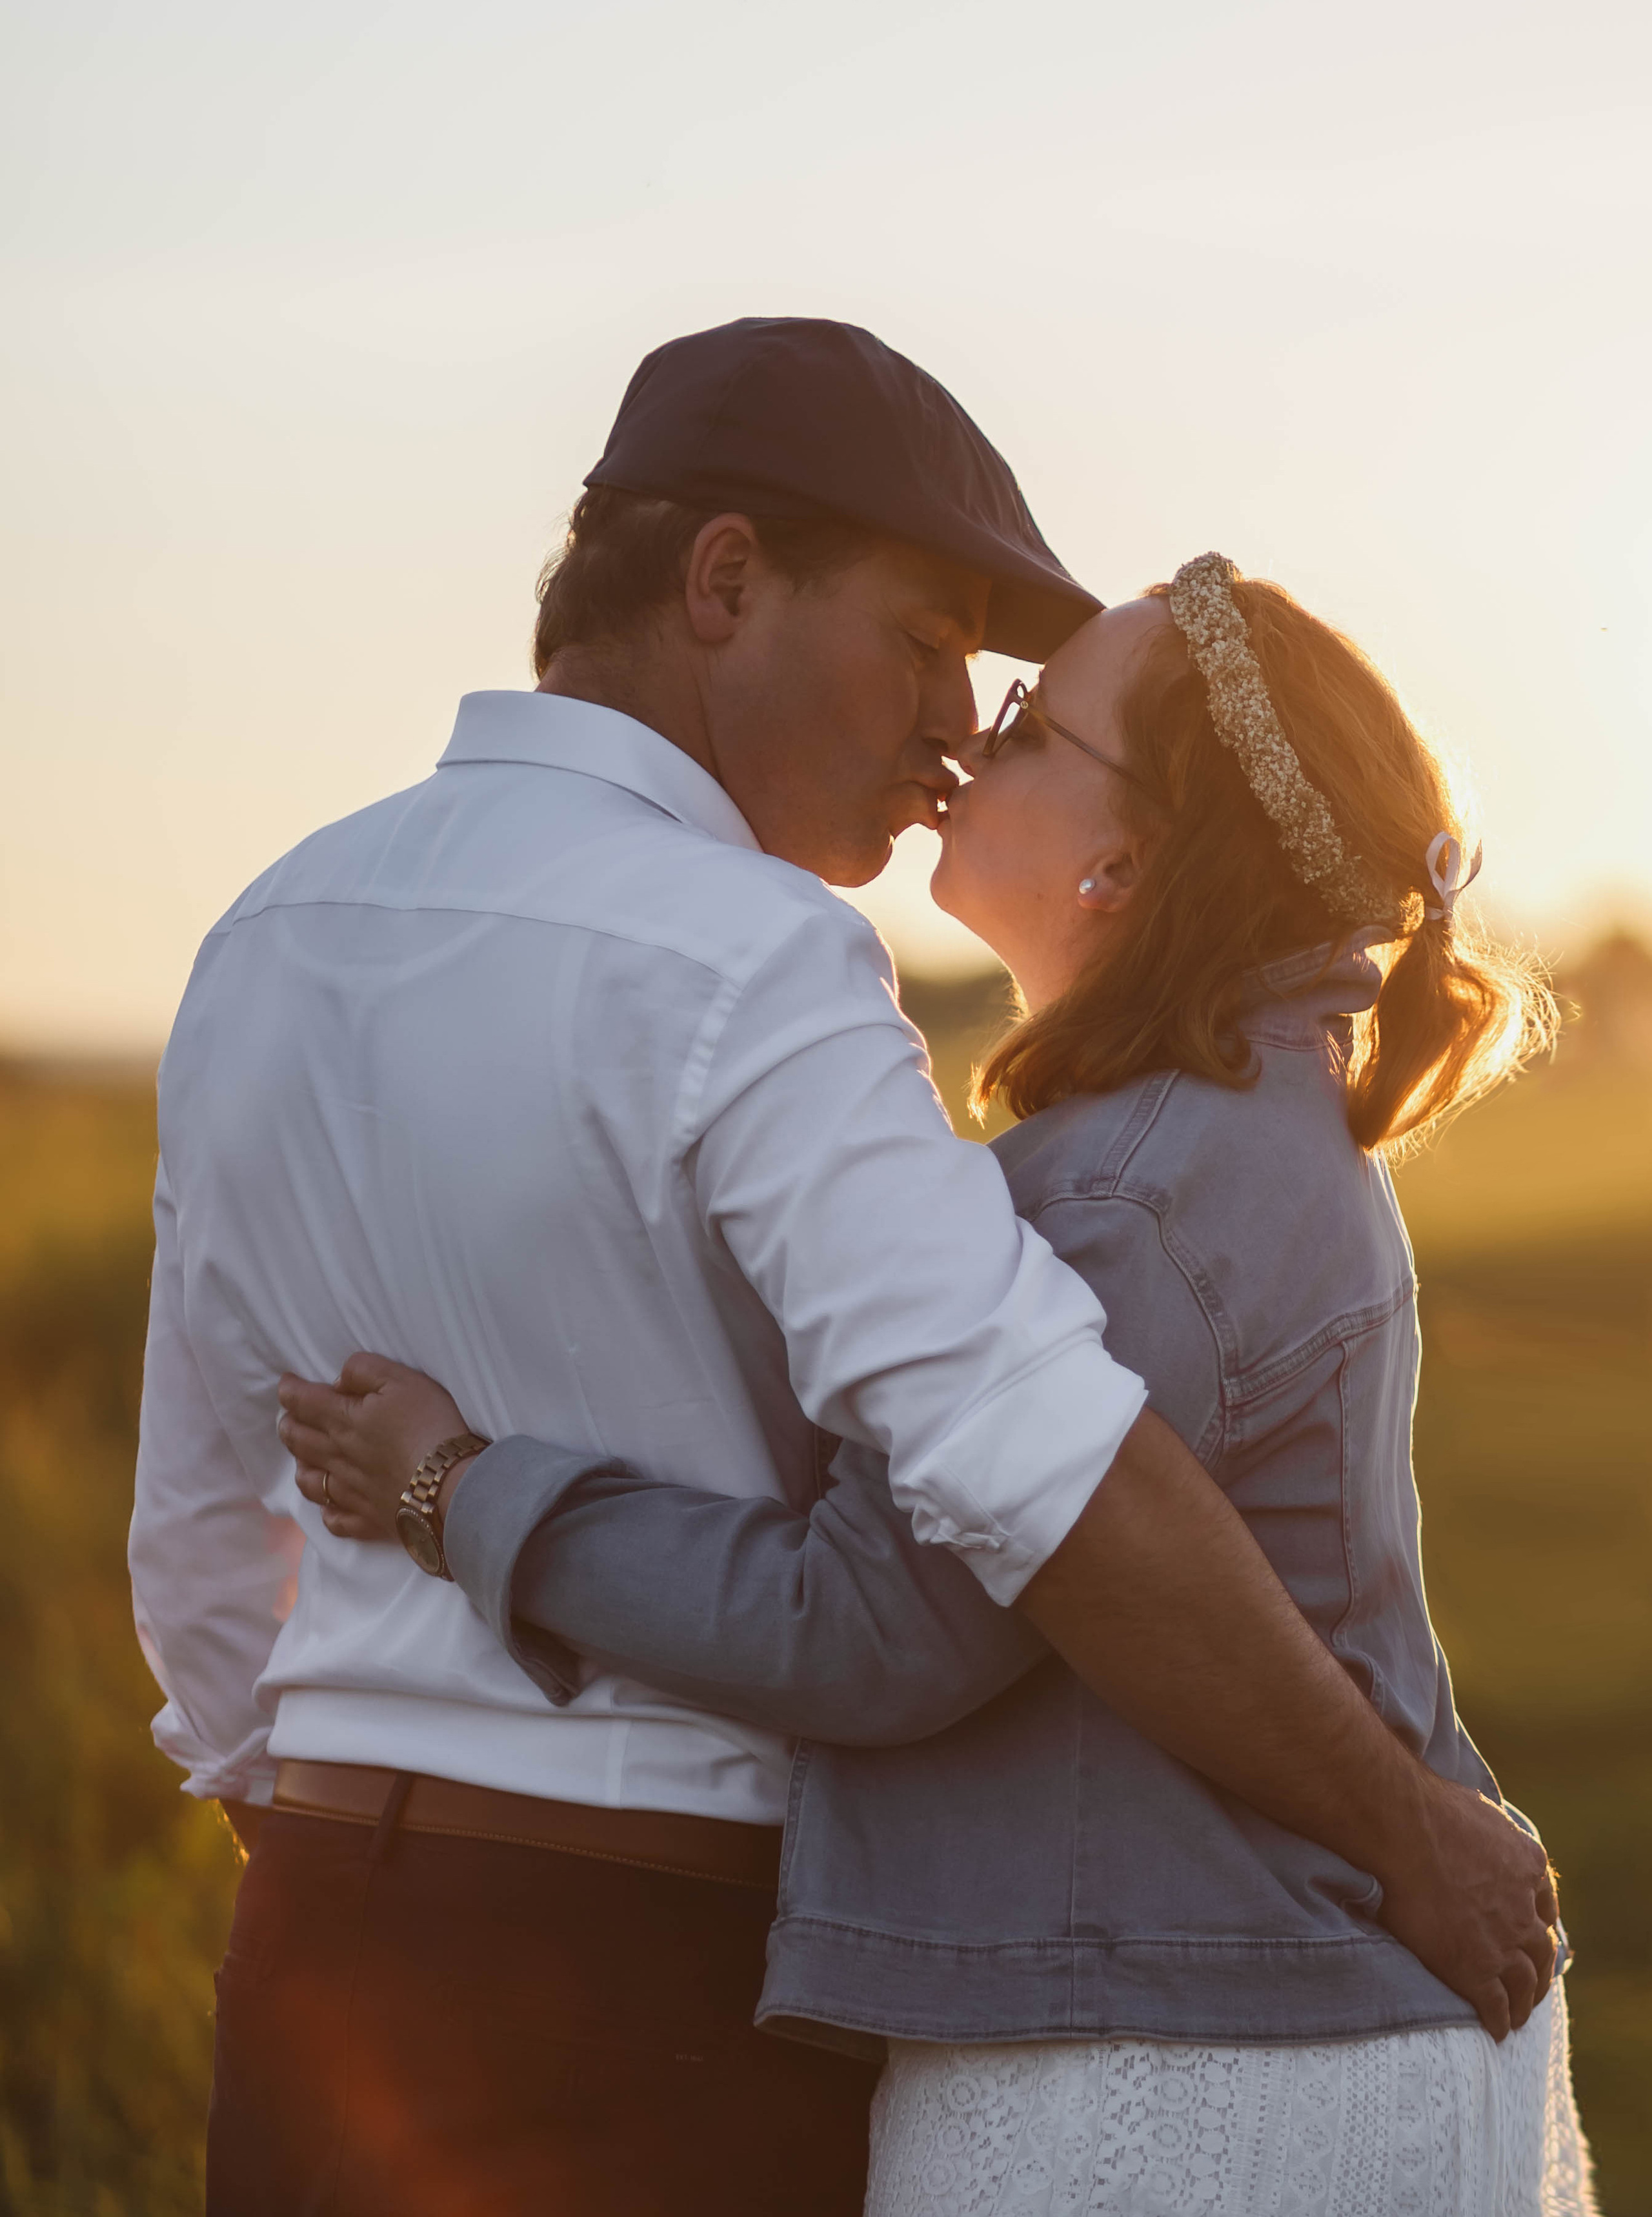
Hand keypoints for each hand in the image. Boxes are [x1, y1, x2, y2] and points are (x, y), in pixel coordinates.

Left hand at [278, 1352, 477, 1542]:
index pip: (304, 1402)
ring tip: (302, 1457)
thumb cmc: (429, 1425)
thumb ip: (365, 1371)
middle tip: (287, 1417)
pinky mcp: (367, 1520)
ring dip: (301, 1465)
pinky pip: (336, 1520)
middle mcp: (338, 1457)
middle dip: (289, 1426)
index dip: (290, 1391)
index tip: (286, 1383)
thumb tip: (338, 1381)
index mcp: (344, 1420)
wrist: (449, 1484)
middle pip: (300, 1441)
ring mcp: (350, 1492)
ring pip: (310, 1482)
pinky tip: (330, 1505)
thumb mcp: (402, 1380)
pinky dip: (328, 1511)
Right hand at [1374, 1768, 1559, 2039]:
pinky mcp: (1475, 1970)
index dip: (1537, 1926)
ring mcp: (1503, 1942)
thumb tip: (1471, 1831)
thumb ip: (1485, 1832)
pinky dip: (1499, 2021)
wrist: (1400, 1826)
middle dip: (1538, 1972)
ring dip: (1523, 2003)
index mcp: (1528, 1866)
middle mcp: (1524, 1909)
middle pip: (1541, 1952)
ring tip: (1516, 2016)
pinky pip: (1495, 2006)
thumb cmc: (1424, 1805)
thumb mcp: (1476, 1810)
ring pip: (1524, 1984)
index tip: (1532, 1937)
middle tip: (1531, 1986)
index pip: (1544, 1907)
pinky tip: (1494, 2030)